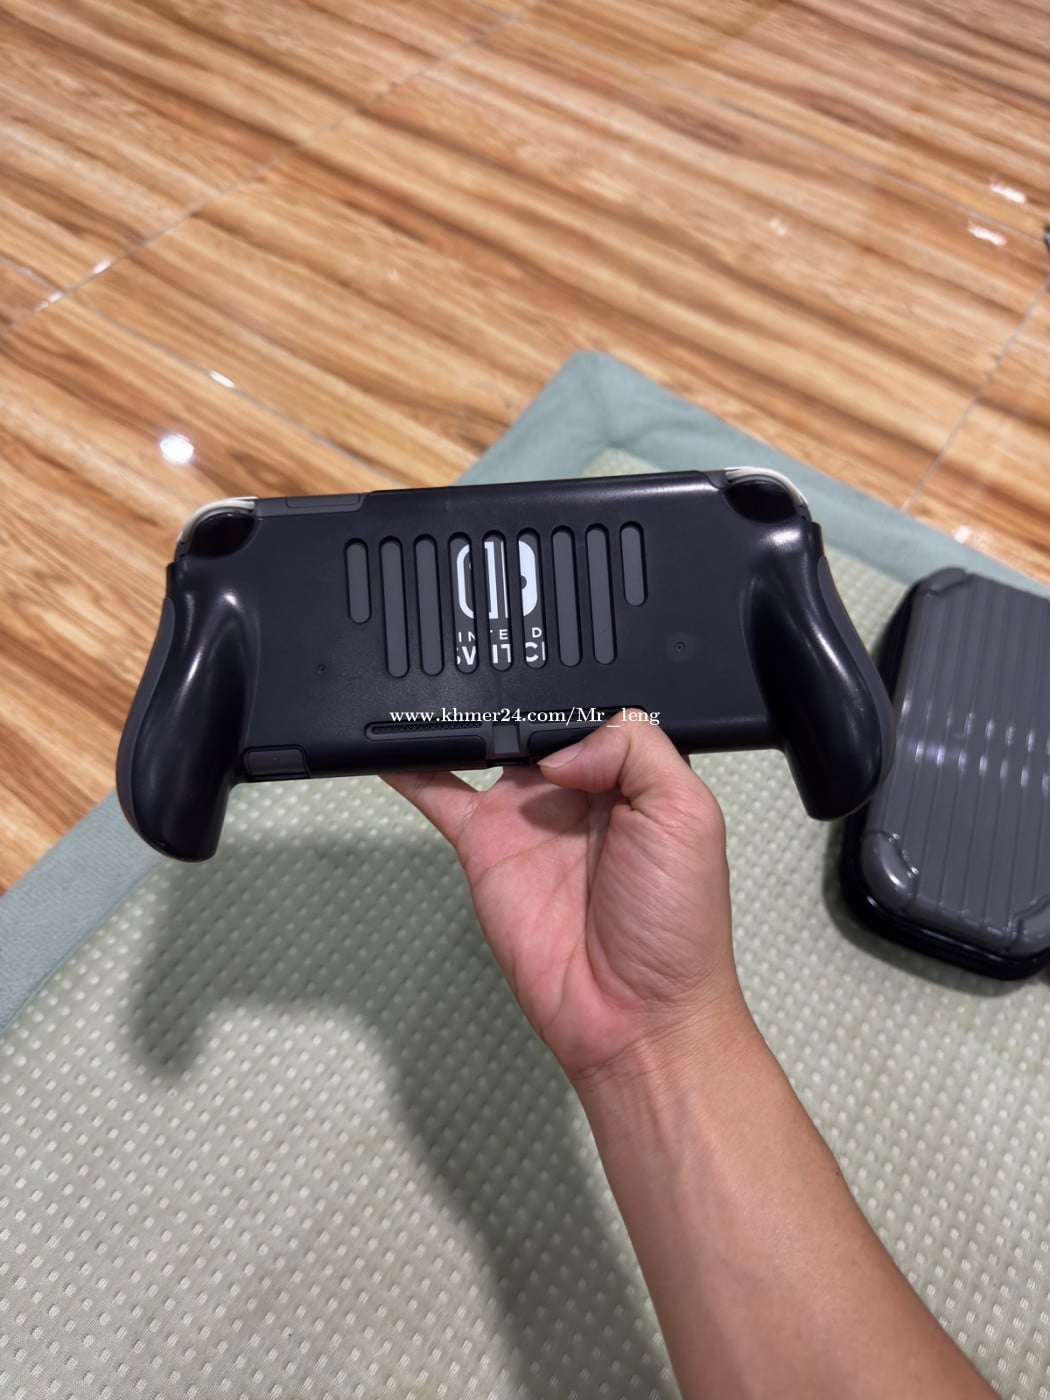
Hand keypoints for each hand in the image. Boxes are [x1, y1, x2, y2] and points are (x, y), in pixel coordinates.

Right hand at [383, 713, 744, 1083]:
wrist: (635, 1014)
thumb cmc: (677, 926)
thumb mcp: (687, 815)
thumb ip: (636, 750)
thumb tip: (561, 746)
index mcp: (633, 774)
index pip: (593, 710)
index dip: (572, 692)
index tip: (553, 678)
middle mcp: (578, 790)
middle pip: (534, 721)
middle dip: (515, 695)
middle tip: (497, 675)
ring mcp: (526, 818)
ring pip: (485, 747)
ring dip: (463, 719)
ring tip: (443, 690)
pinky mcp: (483, 848)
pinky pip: (440, 795)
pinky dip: (411, 767)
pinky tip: (392, 741)